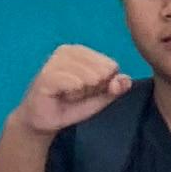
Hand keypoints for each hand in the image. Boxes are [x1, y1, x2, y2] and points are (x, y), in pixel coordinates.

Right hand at [15, 42, 130, 138]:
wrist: (45, 120)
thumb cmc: (71, 105)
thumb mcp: (100, 98)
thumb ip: (115, 88)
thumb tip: (125, 80)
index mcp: (80, 51)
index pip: (110, 65)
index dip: (104, 83)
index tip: (88, 90)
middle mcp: (66, 51)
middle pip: (101, 70)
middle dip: (94, 88)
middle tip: (77, 94)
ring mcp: (54, 61)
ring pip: (88, 76)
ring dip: (83, 92)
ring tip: (69, 96)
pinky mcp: (46, 75)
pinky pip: (74, 83)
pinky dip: (74, 93)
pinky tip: (64, 96)